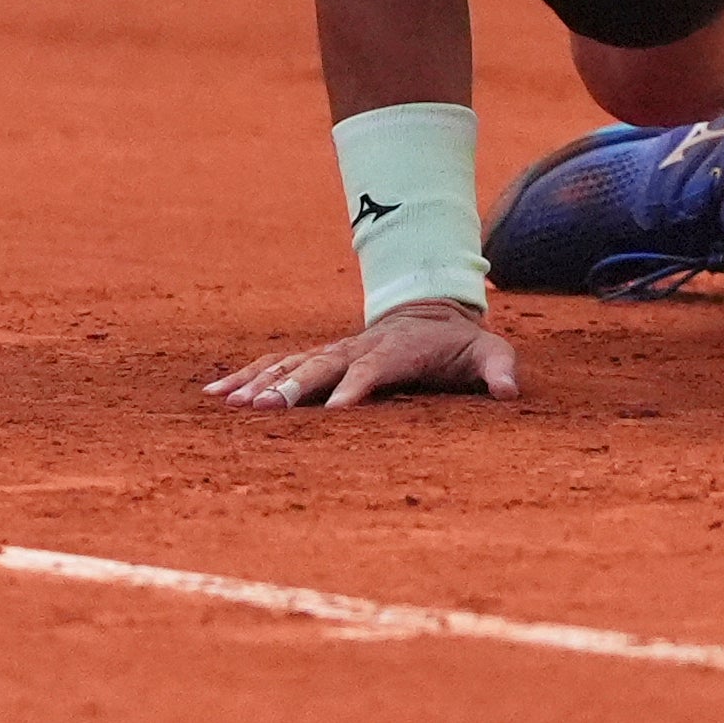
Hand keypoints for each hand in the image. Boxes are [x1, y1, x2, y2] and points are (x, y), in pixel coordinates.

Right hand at [204, 302, 520, 410]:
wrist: (430, 312)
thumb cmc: (461, 345)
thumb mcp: (489, 352)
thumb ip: (498, 369)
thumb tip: (508, 391)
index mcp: (397, 350)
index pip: (373, 369)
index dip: (356, 387)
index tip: (336, 410)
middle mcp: (358, 348)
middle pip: (320, 367)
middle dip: (292, 388)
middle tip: (264, 409)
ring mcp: (334, 351)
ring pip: (290, 365)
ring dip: (260, 384)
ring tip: (229, 404)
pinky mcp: (317, 357)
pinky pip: (275, 365)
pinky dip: (245, 377)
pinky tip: (215, 395)